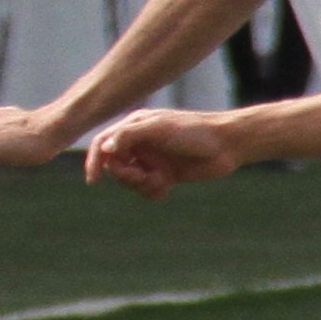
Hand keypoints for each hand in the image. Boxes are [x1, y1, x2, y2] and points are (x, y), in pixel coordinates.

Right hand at [79, 109, 239, 197]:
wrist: (226, 145)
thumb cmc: (194, 131)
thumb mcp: (159, 129)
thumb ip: (129, 135)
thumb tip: (104, 149)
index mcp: (135, 127)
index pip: (103, 143)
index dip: (95, 161)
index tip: (94, 179)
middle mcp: (140, 143)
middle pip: (115, 166)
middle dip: (125, 176)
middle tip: (141, 176)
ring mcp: (152, 160)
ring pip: (131, 181)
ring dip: (141, 185)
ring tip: (160, 180)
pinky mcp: (165, 175)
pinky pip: (147, 190)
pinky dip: (153, 192)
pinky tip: (166, 187)